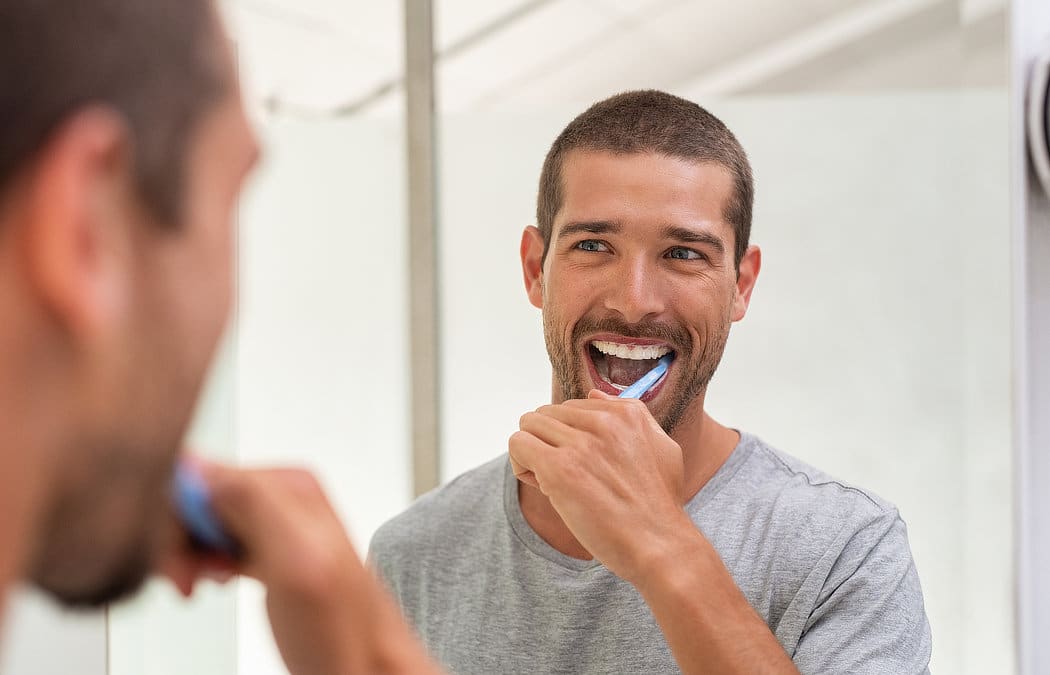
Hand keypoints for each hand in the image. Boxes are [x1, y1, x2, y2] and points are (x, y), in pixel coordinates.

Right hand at [160, 461, 439, 674]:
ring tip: (199, 584)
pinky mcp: (268, 551)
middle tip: (187, 580)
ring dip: (186, 554)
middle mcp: (283, 497)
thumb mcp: (297, 561)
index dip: (175, 518)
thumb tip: (199, 465)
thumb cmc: (344, 632)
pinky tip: (212, 582)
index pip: (199, 473)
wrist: (366, 669)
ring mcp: (275, 525)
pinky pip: (215, 540)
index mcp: (289, 484)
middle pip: (196, 496)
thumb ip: (252, 504)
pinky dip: (201, 563)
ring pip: (200, 521)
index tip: (179, 560)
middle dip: (178, 539)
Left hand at [509, 390, 691, 584]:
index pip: (572, 407)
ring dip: (533, 454)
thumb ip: (631, 416)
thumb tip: (593, 394)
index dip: (569, 436)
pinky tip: (543, 487)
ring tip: (553, 482)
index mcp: (626, 413)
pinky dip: (521, 466)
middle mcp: (604, 422)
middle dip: (548, 443)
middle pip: (546, 414)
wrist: (660, 545)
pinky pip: (518, 445)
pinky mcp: (560, 469)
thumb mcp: (661, 448)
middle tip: (566, 476)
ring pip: (528, 425)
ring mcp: (581, 444)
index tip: (583, 464)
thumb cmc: (658, 505)